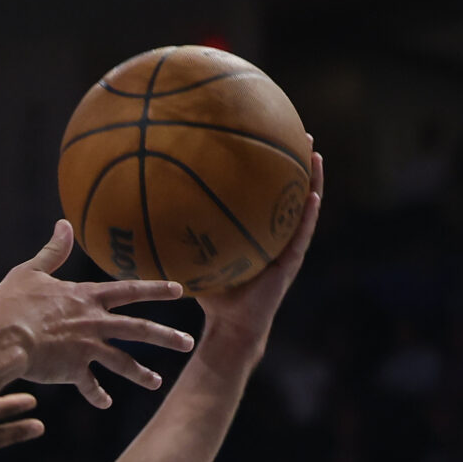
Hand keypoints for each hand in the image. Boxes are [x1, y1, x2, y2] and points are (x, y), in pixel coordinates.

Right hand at [0, 223, 192, 407]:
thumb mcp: (31, 272)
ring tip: (157, 383)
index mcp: (86, 298)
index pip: (129, 290)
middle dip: (166, 336)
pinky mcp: (72, 370)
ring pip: (122, 362)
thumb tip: (64, 225)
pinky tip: (106, 403)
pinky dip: (97, 396)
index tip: (179, 289)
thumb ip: (53, 251)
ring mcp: (86, 348)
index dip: (155, 289)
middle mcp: (94, 322)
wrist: (2, 338)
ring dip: (141, 374)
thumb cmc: (11, 303)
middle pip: (139, 330)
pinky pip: (90, 386)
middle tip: (189, 343)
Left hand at [196, 150, 322, 355]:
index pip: (269, 194)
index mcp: (260, 232)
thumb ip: (180, 238)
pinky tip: (313, 196)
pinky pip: (301, 236)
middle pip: (292, 193)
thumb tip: (147, 214)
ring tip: (315, 154)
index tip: (272, 137)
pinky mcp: (290, 264)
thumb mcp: (195, 260)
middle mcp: (277, 237)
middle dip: (298, 164)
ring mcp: (288, 249)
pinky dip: (308, 216)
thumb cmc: (212, 296)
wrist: (230, 328)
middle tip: (302, 133)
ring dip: (313, 182)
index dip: (273, 169)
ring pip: (305, 209)